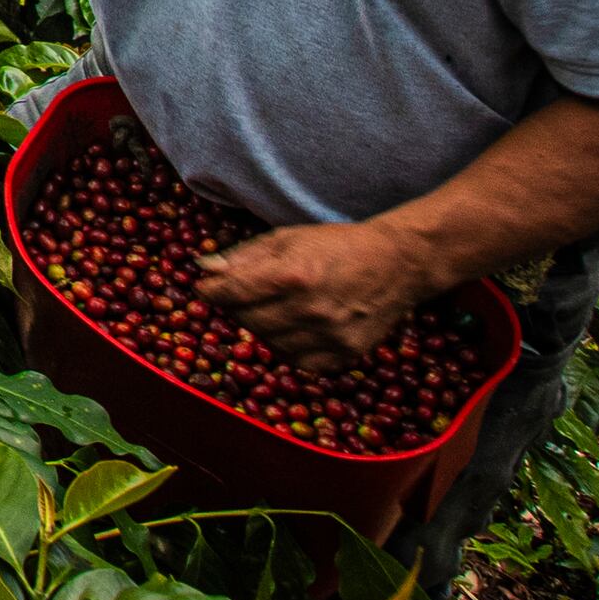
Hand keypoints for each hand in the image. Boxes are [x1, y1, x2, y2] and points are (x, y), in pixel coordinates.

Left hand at [196, 217, 438, 373]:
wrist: (395, 264)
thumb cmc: (335, 245)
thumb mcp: (286, 238)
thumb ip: (243, 257)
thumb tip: (204, 270)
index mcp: (293, 274)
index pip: (233, 292)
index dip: (211, 291)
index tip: (205, 288)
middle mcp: (310, 309)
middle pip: (247, 320)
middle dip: (235, 306)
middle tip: (241, 295)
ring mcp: (330, 336)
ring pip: (269, 342)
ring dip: (261, 326)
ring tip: (273, 307)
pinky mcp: (345, 354)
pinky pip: (298, 361)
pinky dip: (286, 346)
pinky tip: (292, 327)